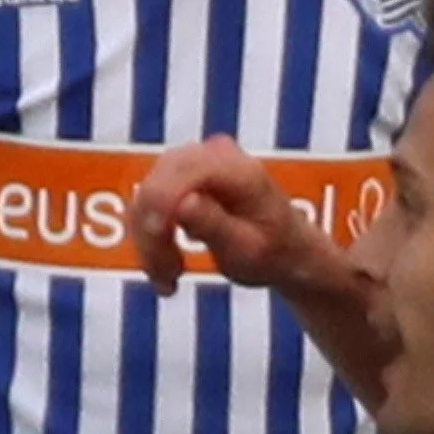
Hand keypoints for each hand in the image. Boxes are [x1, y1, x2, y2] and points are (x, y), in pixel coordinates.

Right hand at [130, 136, 348, 301]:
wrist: (287, 251)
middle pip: (157, 186)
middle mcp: (214, 155)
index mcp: (239, 170)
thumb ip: (216, 225)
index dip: (158, 206)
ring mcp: (195, 161)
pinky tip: (166, 265)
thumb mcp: (247, 249)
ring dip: (149, 242)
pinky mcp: (181, 175)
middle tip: (167, 277)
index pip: (181, 173)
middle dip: (152, 236)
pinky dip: (150, 237)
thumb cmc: (273, 252)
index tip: (156, 249)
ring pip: (146, 197)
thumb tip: (183, 203)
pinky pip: (149, 202)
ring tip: (169, 278)